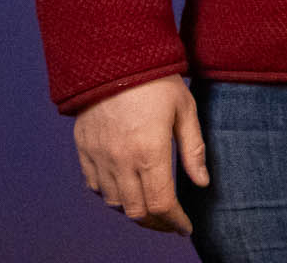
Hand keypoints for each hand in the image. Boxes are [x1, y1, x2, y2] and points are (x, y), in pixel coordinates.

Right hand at [73, 75, 209, 234]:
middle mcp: (120, 161)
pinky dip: (111, 196)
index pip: (161, 204)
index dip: (174, 221)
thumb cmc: (156, 81)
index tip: (185, 226)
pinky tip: (126, 190)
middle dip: (156, 223)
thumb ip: (193, 149)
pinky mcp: (84, 151)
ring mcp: (99, 157)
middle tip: (171, 222)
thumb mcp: (185, 110)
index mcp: (149, 152)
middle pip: (136, 211)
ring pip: (115, 203)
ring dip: (134, 211)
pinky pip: (95, 187)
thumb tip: (202, 182)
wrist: (112, 59)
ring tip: (152, 207)